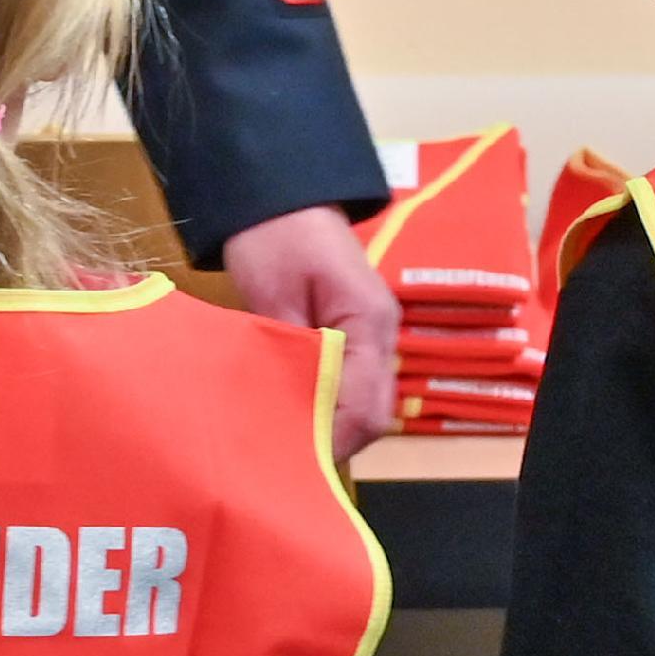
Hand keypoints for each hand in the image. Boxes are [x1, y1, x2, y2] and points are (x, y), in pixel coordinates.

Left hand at [221, 204, 401, 455]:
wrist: (279, 192)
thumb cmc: (275, 237)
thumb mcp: (273, 295)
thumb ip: (287, 354)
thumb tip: (288, 415)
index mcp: (370, 324)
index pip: (366, 408)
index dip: (331, 442)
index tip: (289, 463)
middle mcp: (381, 337)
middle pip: (371, 414)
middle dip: (330, 441)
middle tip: (279, 460)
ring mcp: (371, 337)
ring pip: (361, 405)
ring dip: (327, 426)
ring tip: (281, 442)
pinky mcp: (353, 337)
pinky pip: (348, 387)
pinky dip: (322, 407)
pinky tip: (288, 415)